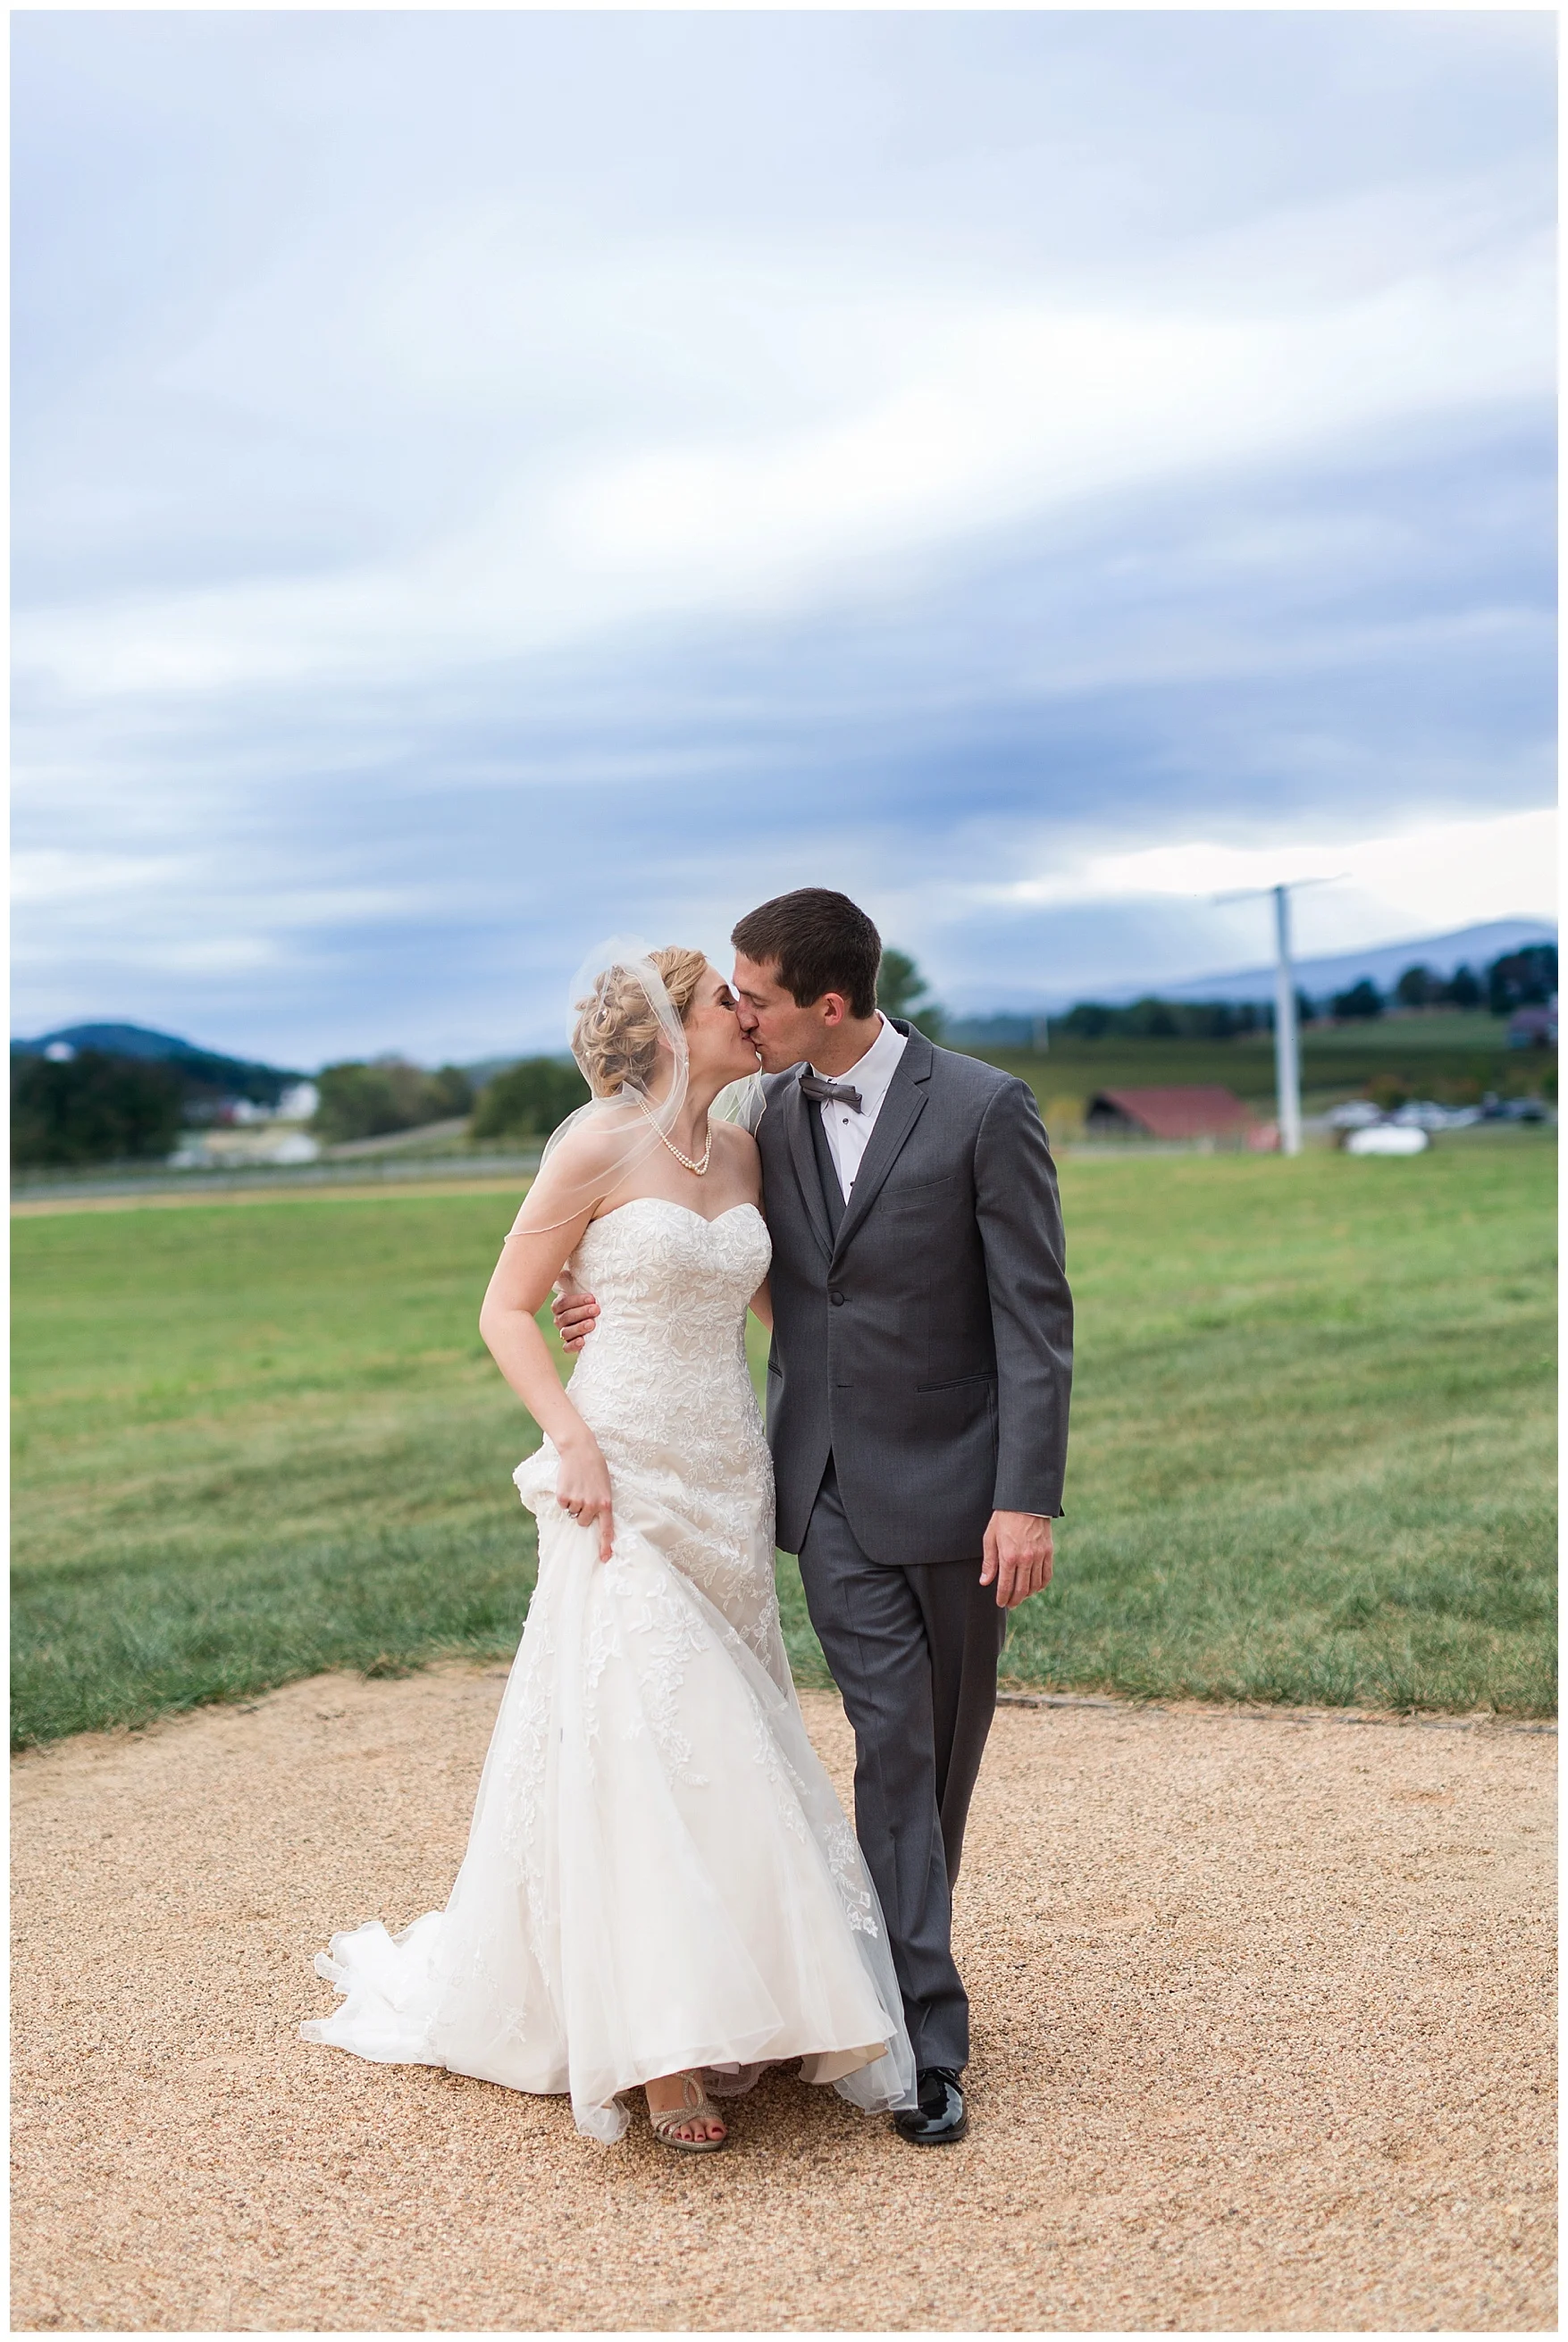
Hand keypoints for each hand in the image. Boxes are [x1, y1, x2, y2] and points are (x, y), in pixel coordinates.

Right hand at [552, 1283, 599, 1354]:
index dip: (576, 1300)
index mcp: (561, 1304)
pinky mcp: (571, 1346)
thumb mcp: (588, 1290)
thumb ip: (577, 1281)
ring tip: (592, 1324)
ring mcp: (564, 1332)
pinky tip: (583, 1341)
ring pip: (565, 1332)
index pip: (563, 1302)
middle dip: (581, 1312)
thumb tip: (565, 1270)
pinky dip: (574, 1345)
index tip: (593, 1298)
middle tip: (596, 1309)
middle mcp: (560, 1319)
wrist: (603, 1322)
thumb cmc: (593, 1302)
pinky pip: (567, 1347)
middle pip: (565, 1317)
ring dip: (579, 1327)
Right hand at [555, 1436, 614, 1562]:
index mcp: (605, 1503)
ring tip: (577, 1486)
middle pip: (582, 1521)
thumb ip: (600, 1503)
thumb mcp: (604, 1487)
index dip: (605, 1545)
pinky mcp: (564, 1496)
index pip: (606, 1529)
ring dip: (573, 1502)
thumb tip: (591, 1520)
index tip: (604, 1558)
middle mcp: (592, 1505)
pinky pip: (562, 1504)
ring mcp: (577, 1501)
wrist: (581, 1451)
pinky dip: (563, 1496)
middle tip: (583, 1494)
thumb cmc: (595, 1469)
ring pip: (571, 1513)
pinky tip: (569, 1483)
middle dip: (581, 1512)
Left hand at [980, 1511, 1053, 1608]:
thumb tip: (985, 1582)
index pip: (1006, 1586)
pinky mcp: (1048, 1552)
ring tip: (1021, 1596)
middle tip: (1010, 1605)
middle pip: (1021, 1589)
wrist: (1025, 1502)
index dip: (1002, 1598)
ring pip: (1035, 1585)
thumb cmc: (1004, 1518)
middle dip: (1014, 1600)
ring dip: (1027, 1594)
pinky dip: (1041, 1585)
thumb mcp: (990, 1538)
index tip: (1000, 1603)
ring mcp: (1039, 1556)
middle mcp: (1025, 1559)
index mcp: (1008, 1556)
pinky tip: (1035, 1587)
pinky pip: (1047, 1575)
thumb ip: (989, 1563)